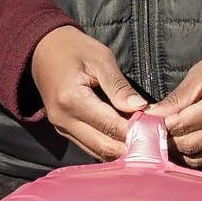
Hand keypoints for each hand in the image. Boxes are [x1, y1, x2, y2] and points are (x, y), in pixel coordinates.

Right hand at [28, 24, 146, 160]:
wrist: (43, 49)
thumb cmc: (74, 49)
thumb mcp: (100, 59)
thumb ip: (119, 86)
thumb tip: (140, 108)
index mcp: (72, 100)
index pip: (111, 127)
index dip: (137, 131)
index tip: (158, 129)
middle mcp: (64, 120)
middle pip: (104, 147)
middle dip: (132, 147)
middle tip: (156, 140)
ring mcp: (62, 128)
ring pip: (97, 152)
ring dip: (121, 150)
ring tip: (144, 141)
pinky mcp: (64, 130)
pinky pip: (90, 146)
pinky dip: (109, 145)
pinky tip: (127, 138)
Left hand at [153, 36, 201, 165]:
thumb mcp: (198, 75)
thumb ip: (175, 100)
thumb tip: (149, 116)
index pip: (182, 126)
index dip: (160, 126)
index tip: (144, 123)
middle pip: (190, 146)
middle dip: (167, 141)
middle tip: (150, 133)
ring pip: (198, 157)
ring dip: (178, 152)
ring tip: (164, 140)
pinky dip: (193, 154)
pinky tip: (180, 144)